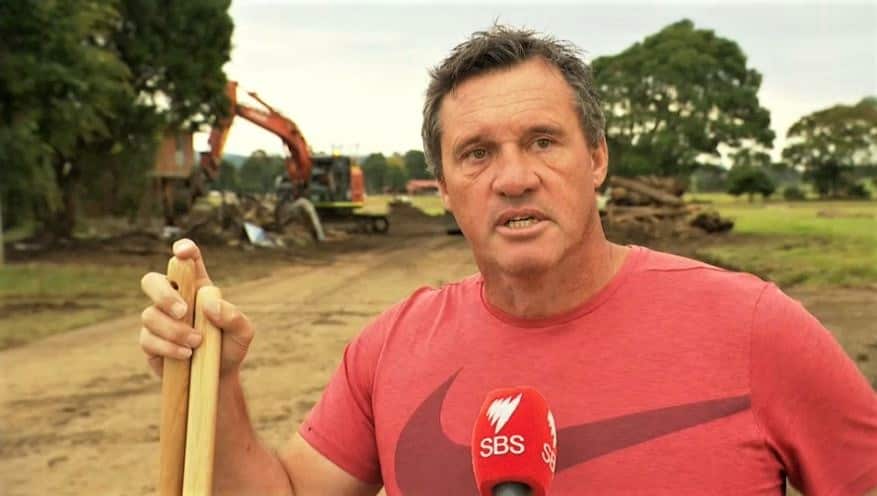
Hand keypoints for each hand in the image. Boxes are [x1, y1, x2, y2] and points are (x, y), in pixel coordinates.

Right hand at [139, 238, 253, 377]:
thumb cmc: (230, 347)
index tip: (182, 251)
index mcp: (198, 288)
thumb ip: (233, 316)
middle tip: (184, 311)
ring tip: (196, 343)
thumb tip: (210, 305)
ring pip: (149, 314)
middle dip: (164, 294)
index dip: (183, 250)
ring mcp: (158, 320)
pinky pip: (148, 339)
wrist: (218, 378)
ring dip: (174, 330)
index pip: (187, 261)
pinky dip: (168, 347)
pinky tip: (185, 354)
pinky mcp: (150, 342)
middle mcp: (174, 299)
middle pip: (152, 281)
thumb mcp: (243, 332)